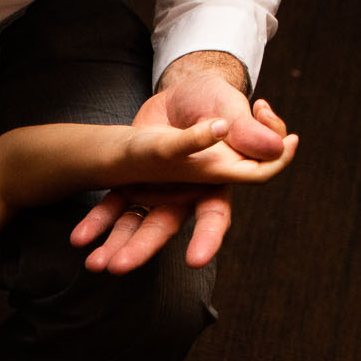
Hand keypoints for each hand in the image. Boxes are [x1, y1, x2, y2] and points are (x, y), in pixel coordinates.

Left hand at [71, 63, 294, 273]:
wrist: (185, 92)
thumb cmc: (216, 100)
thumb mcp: (230, 107)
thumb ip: (247, 129)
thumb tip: (280, 145)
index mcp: (215, 182)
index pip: (215, 215)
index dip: (207, 238)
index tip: (195, 260)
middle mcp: (185, 194)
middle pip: (165, 226)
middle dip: (142, 248)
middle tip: (119, 267)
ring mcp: (158, 192)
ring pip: (136, 223)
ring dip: (116, 244)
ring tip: (95, 265)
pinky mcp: (133, 182)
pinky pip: (113, 205)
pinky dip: (97, 222)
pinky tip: (79, 238)